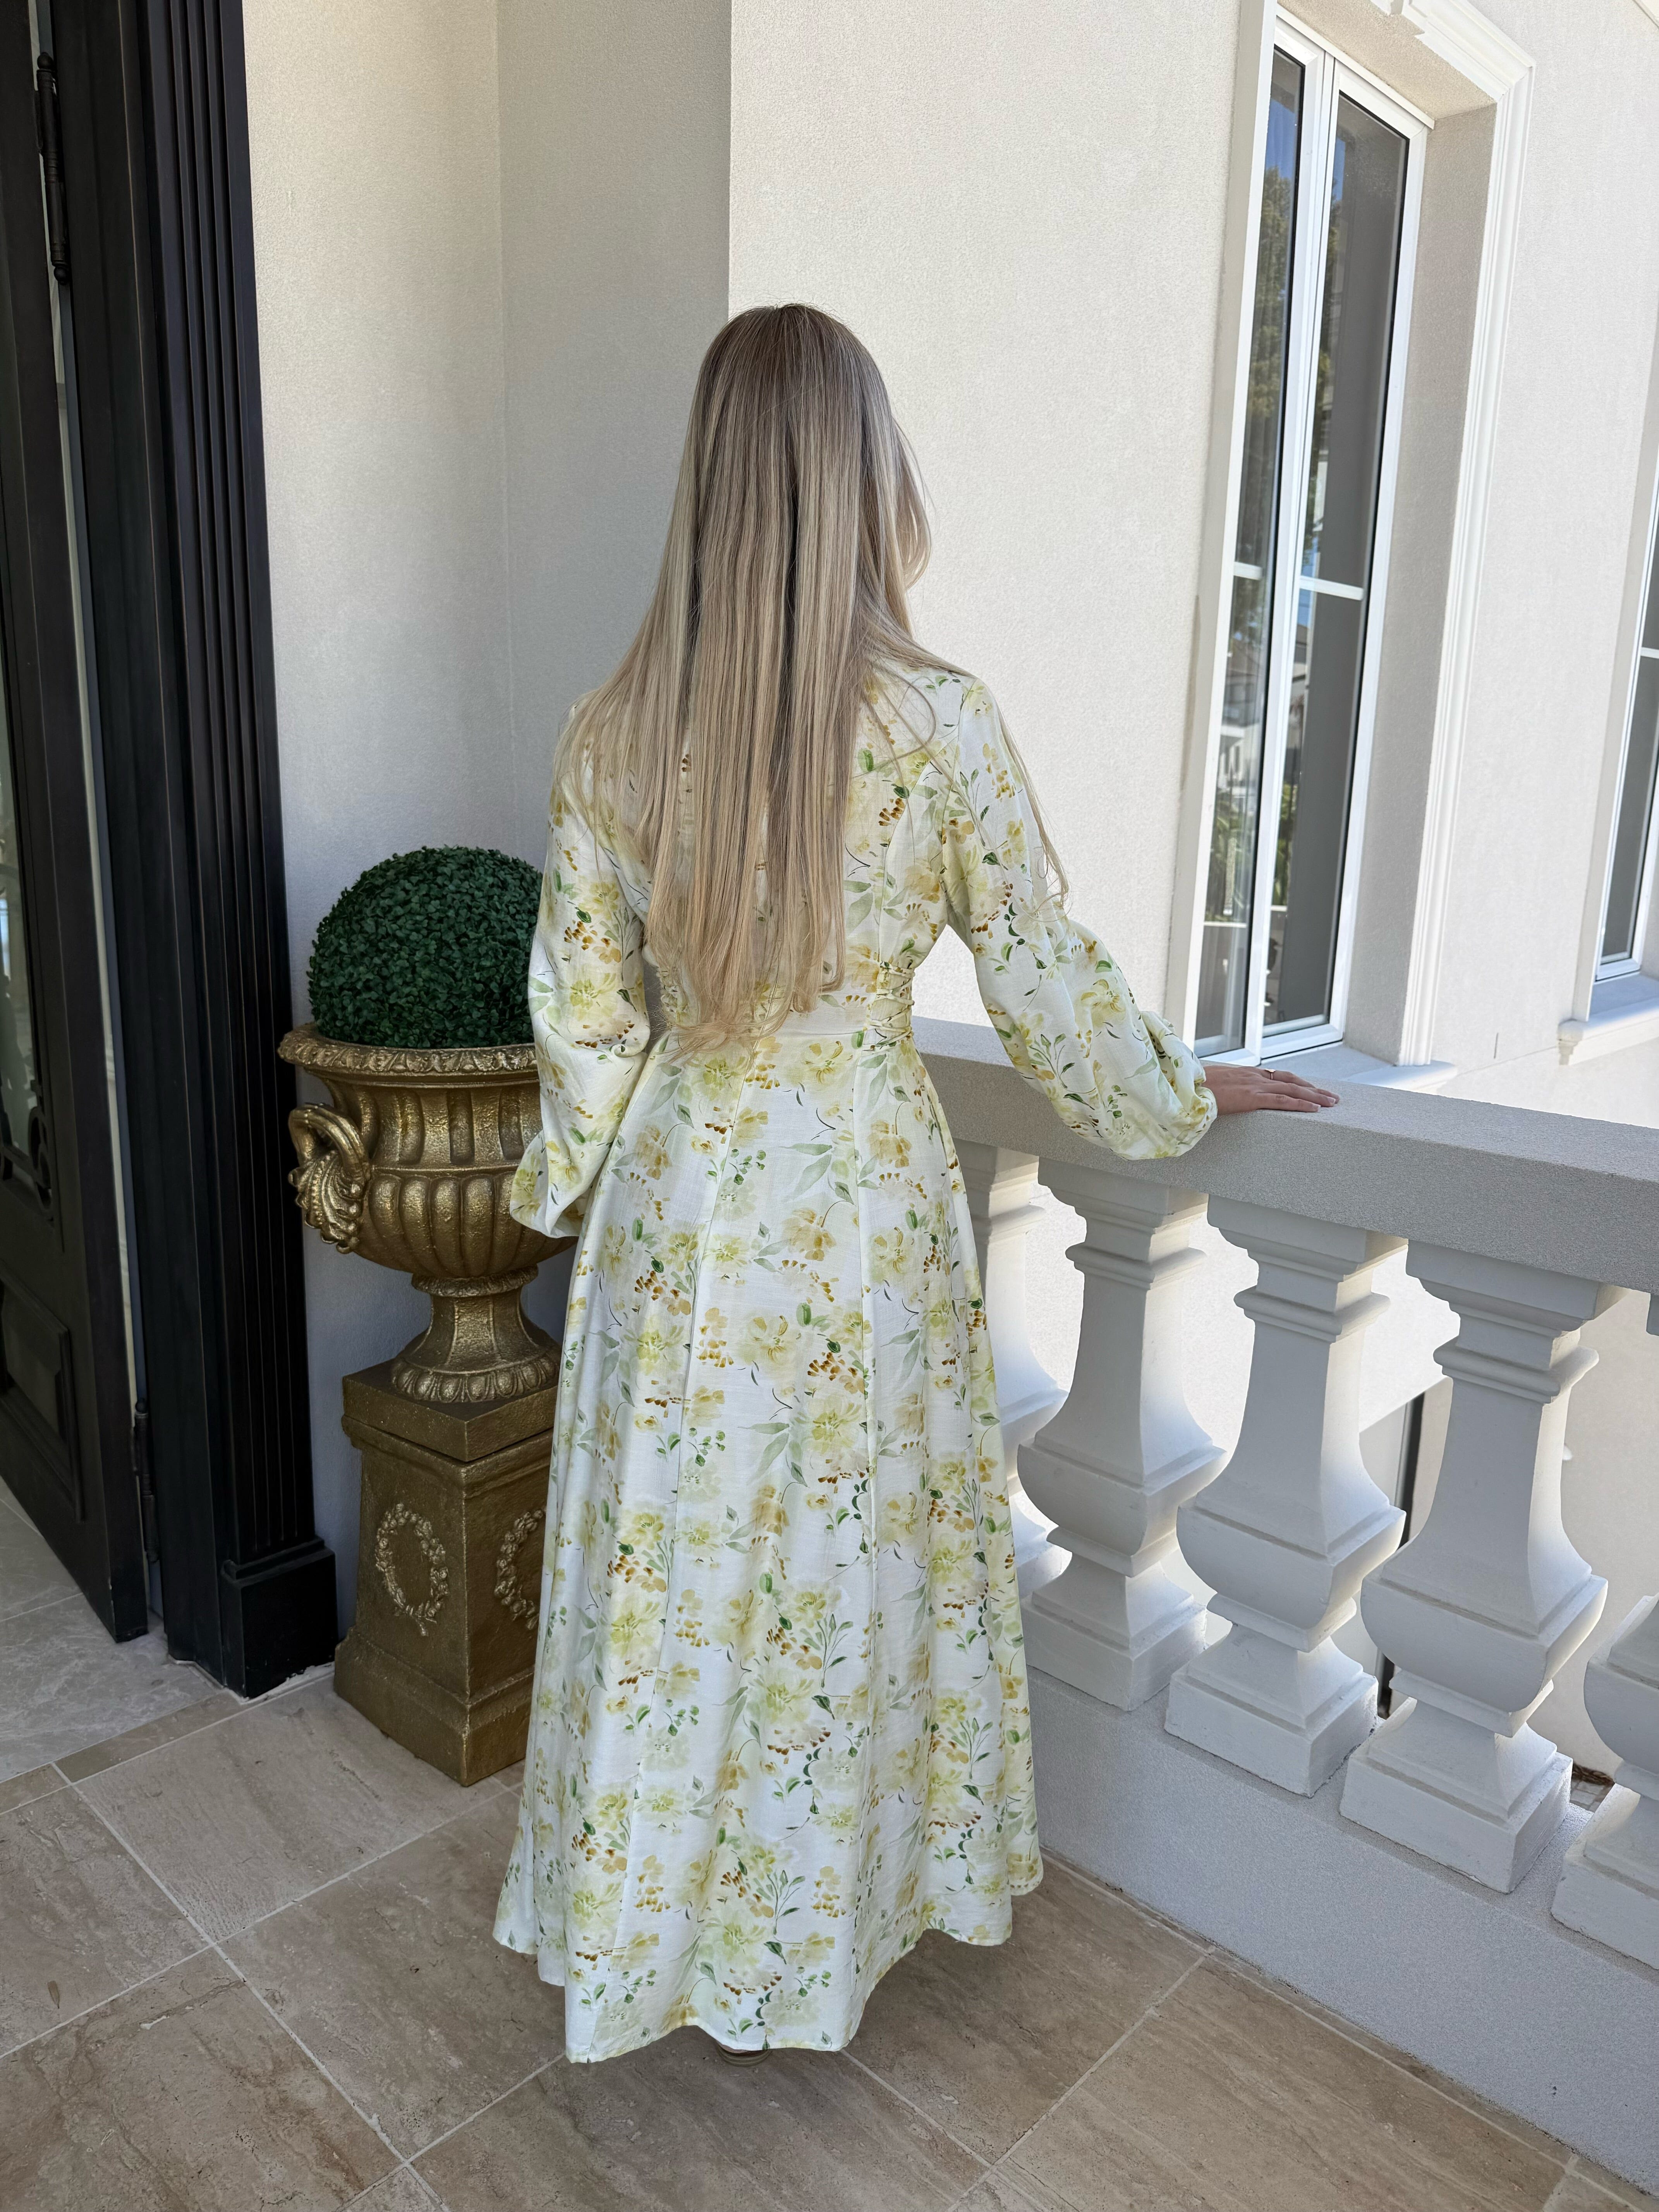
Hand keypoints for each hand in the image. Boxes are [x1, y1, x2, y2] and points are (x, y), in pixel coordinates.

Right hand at [1201, 1063, 1339, 1115]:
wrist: (1181, 1086)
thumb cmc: (1190, 1087)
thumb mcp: (1210, 1085)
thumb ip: (1222, 1089)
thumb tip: (1221, 1097)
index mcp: (1245, 1072)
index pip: (1277, 1075)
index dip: (1297, 1082)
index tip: (1310, 1088)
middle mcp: (1253, 1076)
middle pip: (1292, 1080)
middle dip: (1313, 1088)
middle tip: (1331, 1096)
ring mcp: (1253, 1085)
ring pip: (1293, 1089)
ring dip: (1315, 1096)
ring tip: (1332, 1103)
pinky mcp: (1251, 1097)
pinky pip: (1282, 1101)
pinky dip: (1301, 1104)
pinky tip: (1316, 1109)